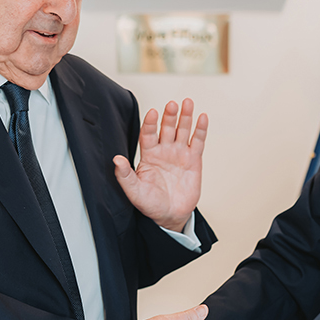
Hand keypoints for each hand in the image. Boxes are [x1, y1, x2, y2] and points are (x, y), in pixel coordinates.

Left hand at [114, 98, 206, 232]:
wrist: (170, 216)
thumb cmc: (150, 204)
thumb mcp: (134, 192)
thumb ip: (125, 176)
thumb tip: (116, 160)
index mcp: (148, 155)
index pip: (148, 134)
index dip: (150, 123)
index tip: (152, 113)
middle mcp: (164, 150)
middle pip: (166, 128)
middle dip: (169, 116)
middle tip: (172, 104)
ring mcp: (179, 153)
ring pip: (182, 130)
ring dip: (185, 117)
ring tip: (187, 103)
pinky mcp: (194, 160)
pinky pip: (197, 141)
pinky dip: (200, 129)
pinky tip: (202, 118)